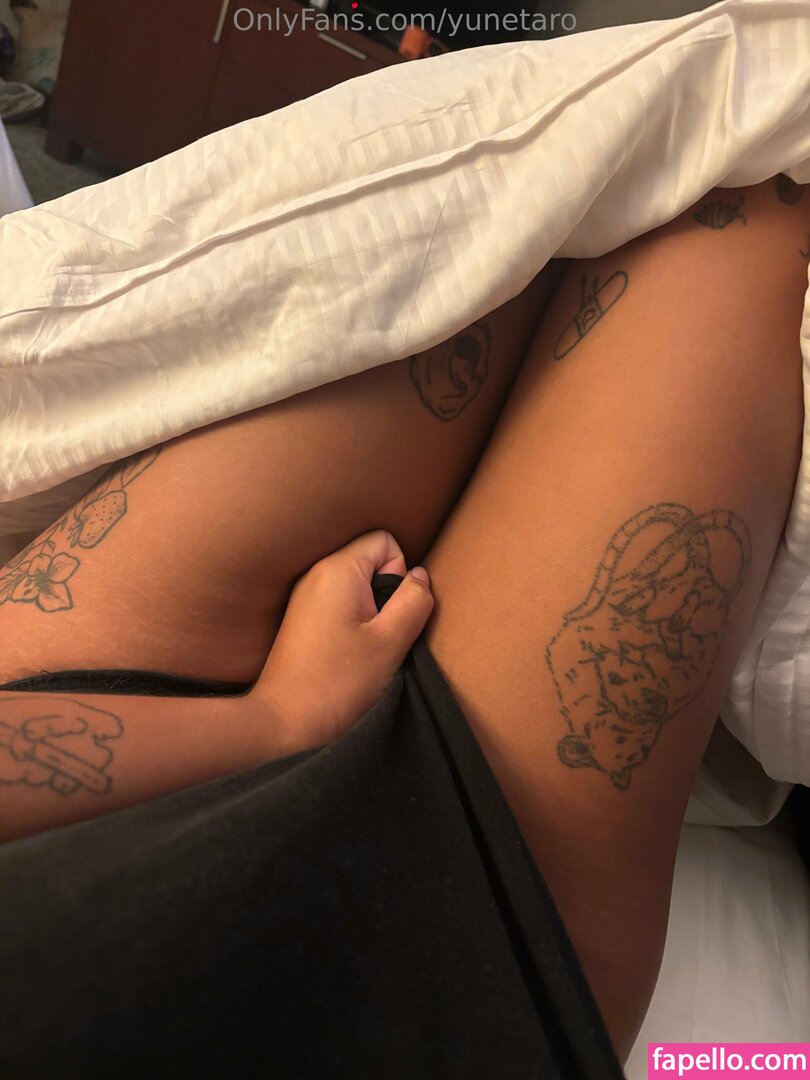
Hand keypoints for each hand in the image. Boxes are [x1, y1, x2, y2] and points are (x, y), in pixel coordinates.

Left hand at [251, 530, 433, 753]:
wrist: (285, 723)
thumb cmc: (336, 683)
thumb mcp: (390, 641)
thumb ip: (414, 601)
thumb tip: (421, 577)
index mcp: (337, 569)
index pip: (385, 541)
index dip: (400, 575)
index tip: (389, 614)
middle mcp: (317, 573)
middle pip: (371, 561)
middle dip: (387, 593)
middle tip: (379, 635)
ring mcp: (306, 596)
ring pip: (358, 585)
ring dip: (372, 612)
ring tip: (364, 648)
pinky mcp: (302, 618)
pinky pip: (341, 603)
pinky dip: (354, 623)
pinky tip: (348, 654)